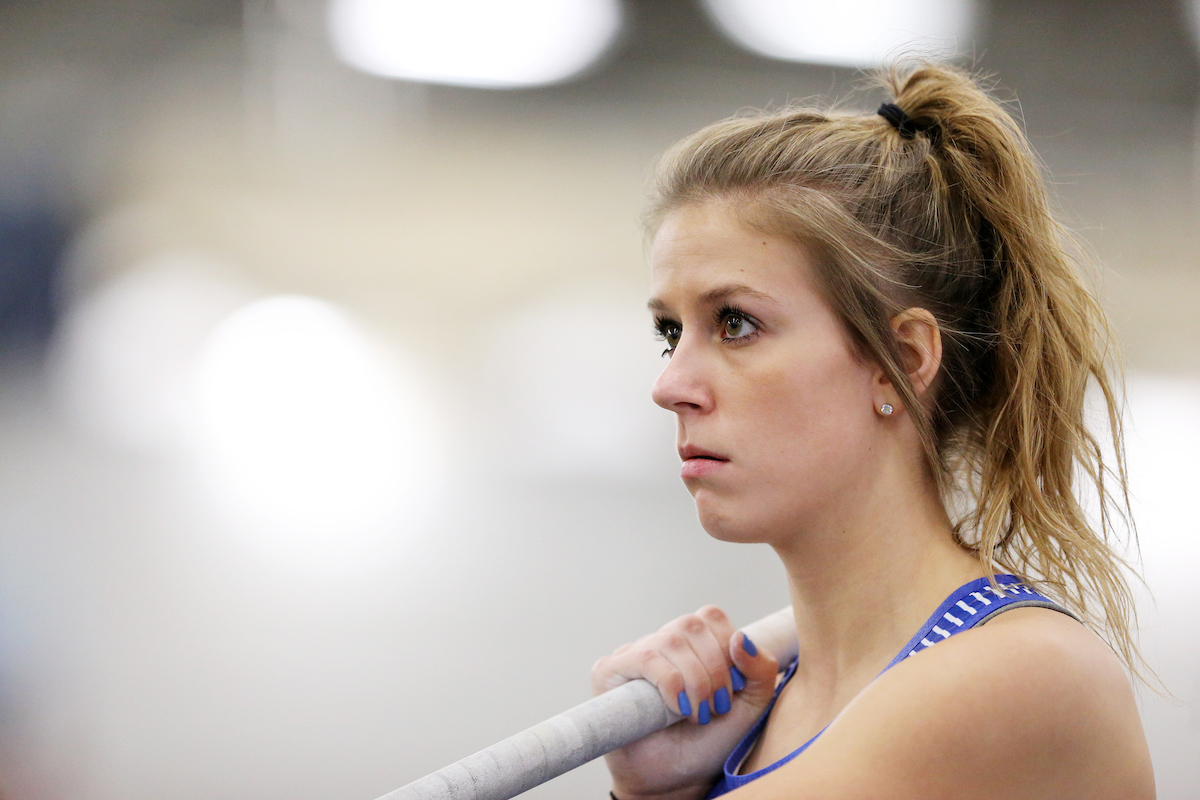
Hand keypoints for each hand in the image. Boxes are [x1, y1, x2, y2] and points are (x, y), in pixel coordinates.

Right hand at [591, 605, 780, 799]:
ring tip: (697, 713)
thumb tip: (740, 637)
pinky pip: (645, 658)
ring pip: (670, 641)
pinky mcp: (609, 671)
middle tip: (717, 706)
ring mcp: (633, 655)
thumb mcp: (751, 706)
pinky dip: (670, 683)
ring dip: (694, 680)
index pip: (711, 617)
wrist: (677, 779)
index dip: (727, 647)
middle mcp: (662, 643)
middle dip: (714, 668)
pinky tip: (676, 708)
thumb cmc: (710, 742)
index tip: (733, 687)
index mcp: (693, 644)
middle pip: (691, 626)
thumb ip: (761, 670)